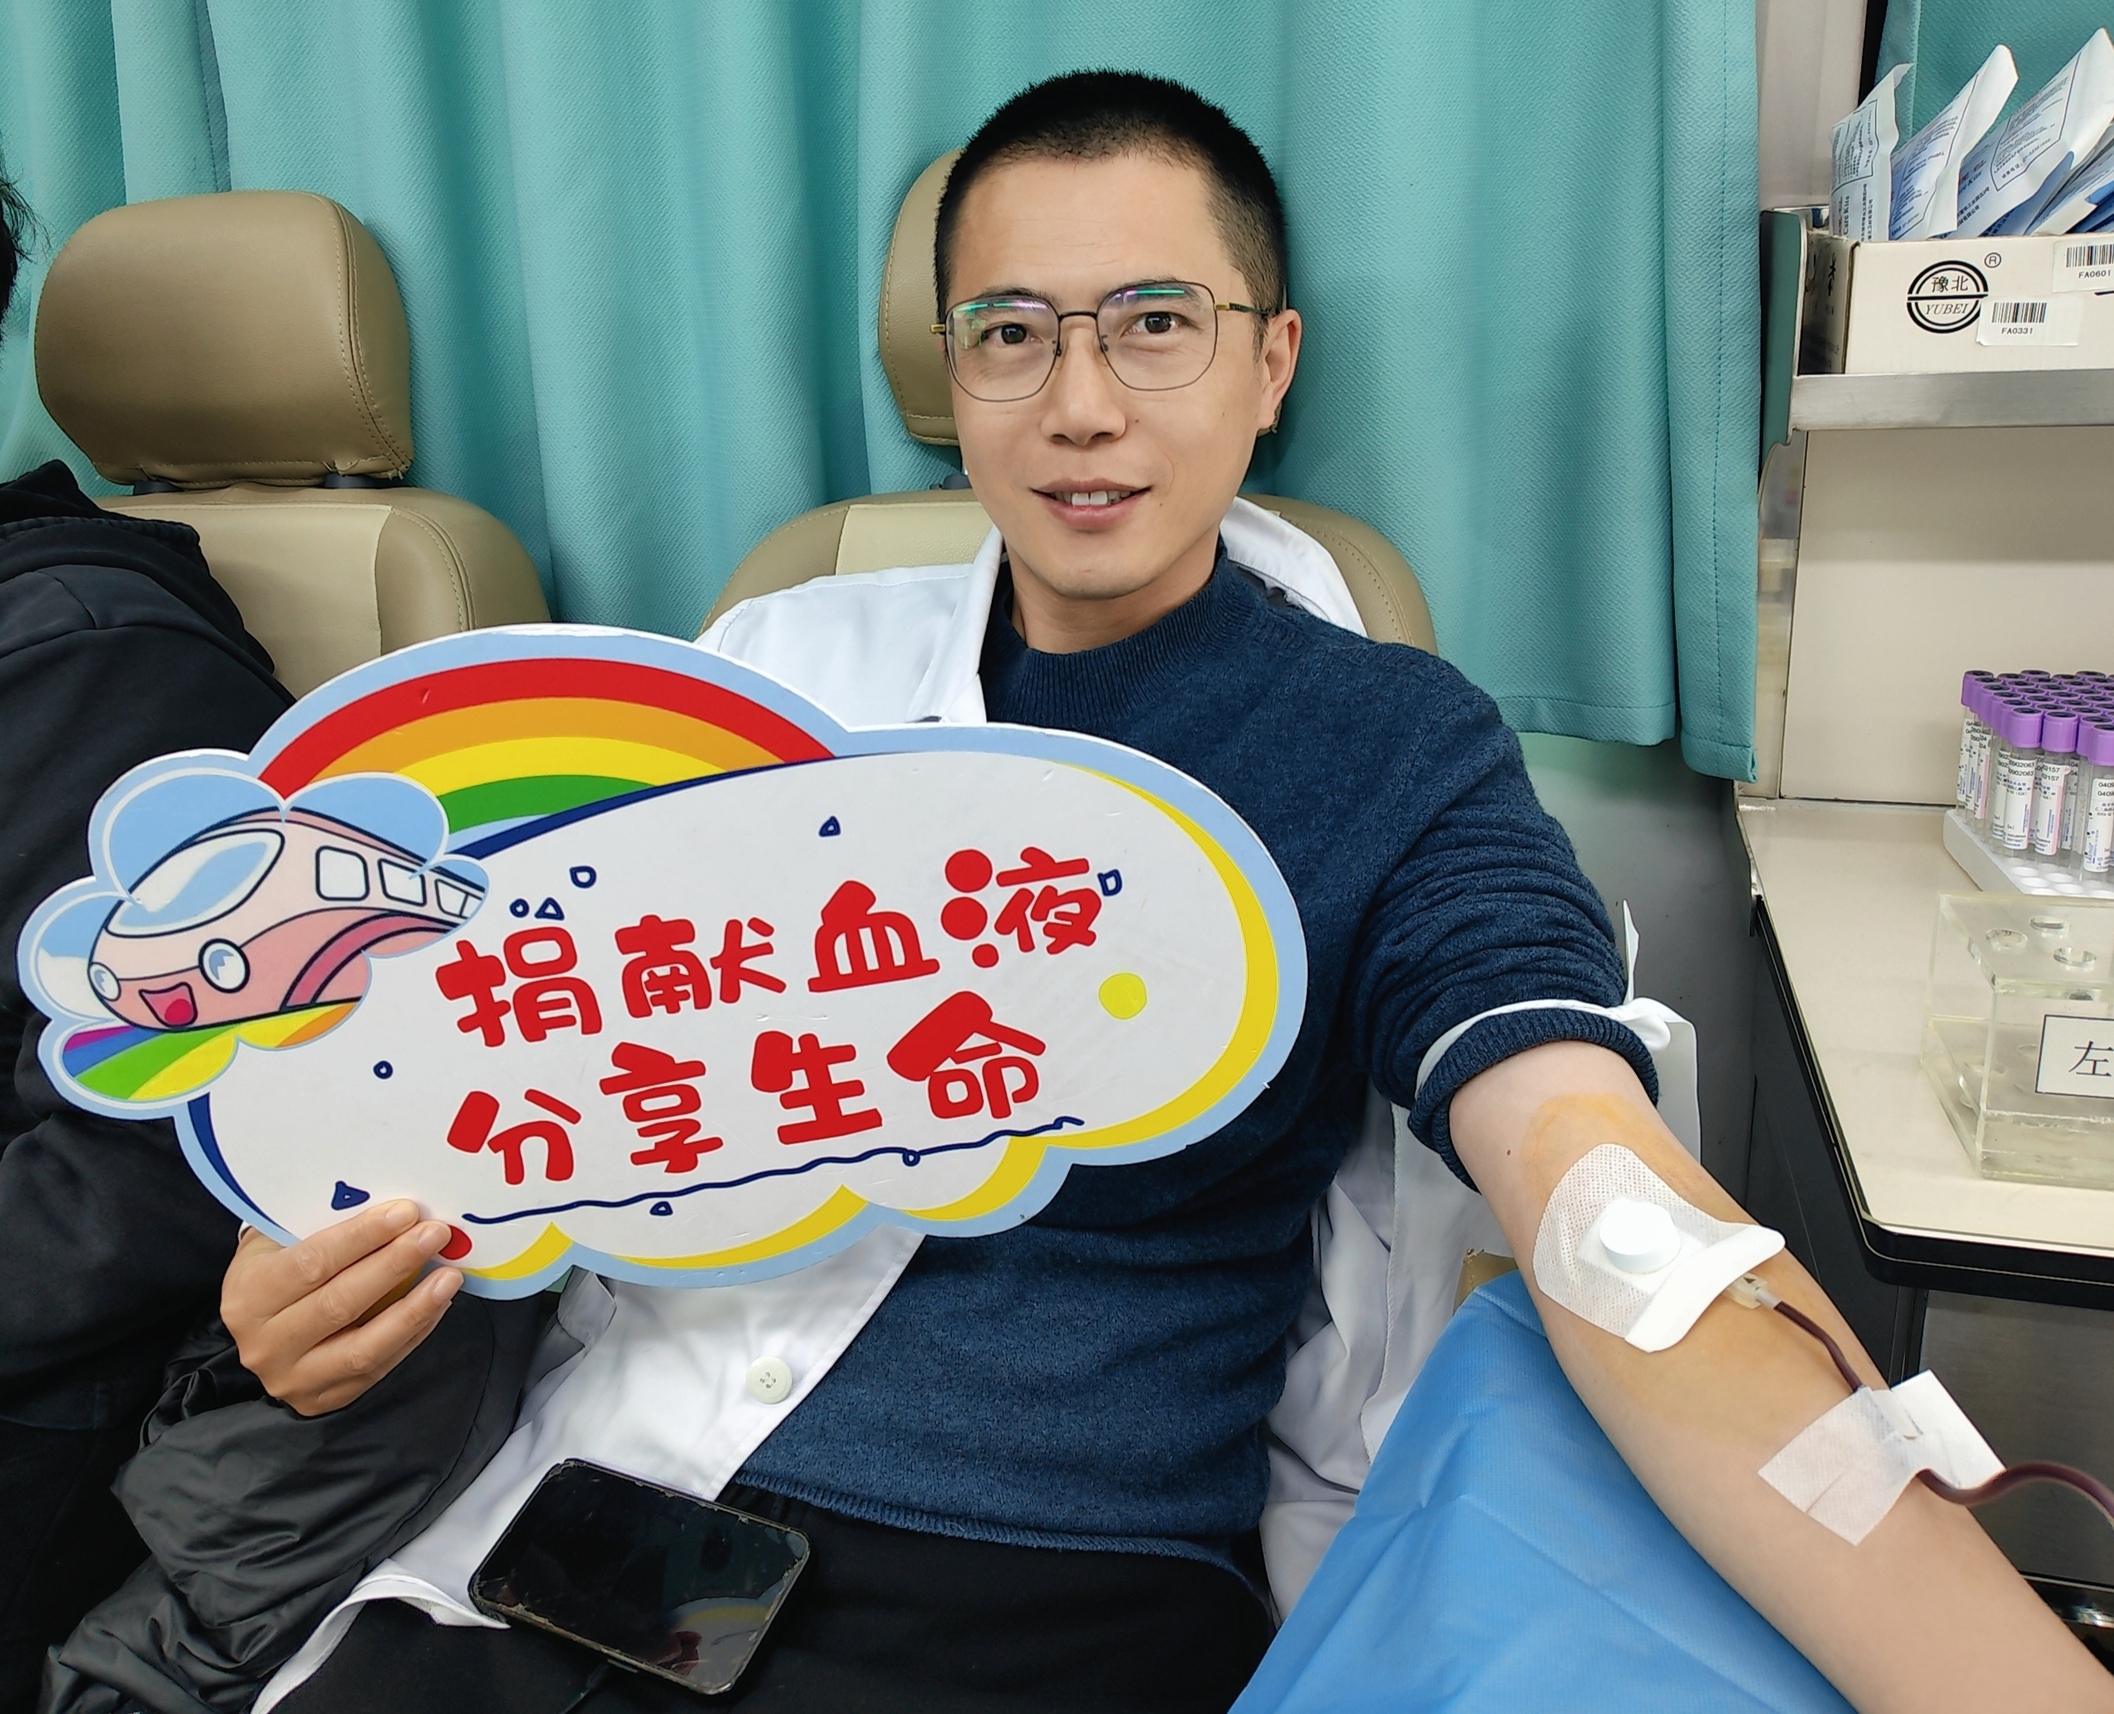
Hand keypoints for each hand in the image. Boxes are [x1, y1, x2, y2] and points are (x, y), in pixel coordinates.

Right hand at [222, 1200, 462, 1415]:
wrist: (261, 1324)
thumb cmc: (279, 1267)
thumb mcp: (282, 1241)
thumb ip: (324, 1226)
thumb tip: (393, 1209)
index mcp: (248, 1295)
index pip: (311, 1264)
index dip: (362, 1238)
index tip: (406, 1213)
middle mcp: (264, 1344)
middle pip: (340, 1303)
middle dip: (394, 1264)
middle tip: (435, 1235)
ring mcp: (292, 1378)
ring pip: (363, 1347)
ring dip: (414, 1309)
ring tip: (448, 1277)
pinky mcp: (321, 1399)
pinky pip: (377, 1368)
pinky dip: (411, 1334)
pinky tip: (436, 1306)